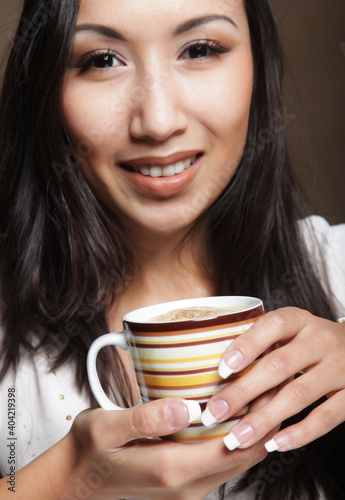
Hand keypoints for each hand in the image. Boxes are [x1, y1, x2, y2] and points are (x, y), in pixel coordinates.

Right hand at [58, 398, 268, 499]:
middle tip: (273, 383)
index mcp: (170, 471)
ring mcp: (186, 490)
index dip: (257, 420)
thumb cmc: (87, 451)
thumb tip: (183, 408)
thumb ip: (143, 420)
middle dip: (263, 423)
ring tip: (262, 393)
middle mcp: (185, 488)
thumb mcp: (104, 428)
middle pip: (241, 457)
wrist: (74, 481)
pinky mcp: (183, 484)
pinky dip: (235, 439)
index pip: (232, 449)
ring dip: (252, 431)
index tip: (269, 386)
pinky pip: (220, 462)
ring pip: (234, 462)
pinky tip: (235, 414)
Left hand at [200, 307, 344, 452]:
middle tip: (214, 414)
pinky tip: (273, 444)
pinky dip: (299, 433)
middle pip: (279, 365)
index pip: (272, 326)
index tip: (221, 371)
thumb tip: (212, 367)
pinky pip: (326, 417)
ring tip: (237, 438)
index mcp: (299, 320)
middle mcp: (320, 340)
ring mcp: (340, 367)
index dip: (246, 346)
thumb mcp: (289, 330)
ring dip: (264, 419)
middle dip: (243, 392)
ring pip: (299, 394)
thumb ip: (260, 341)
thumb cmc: (309, 341)